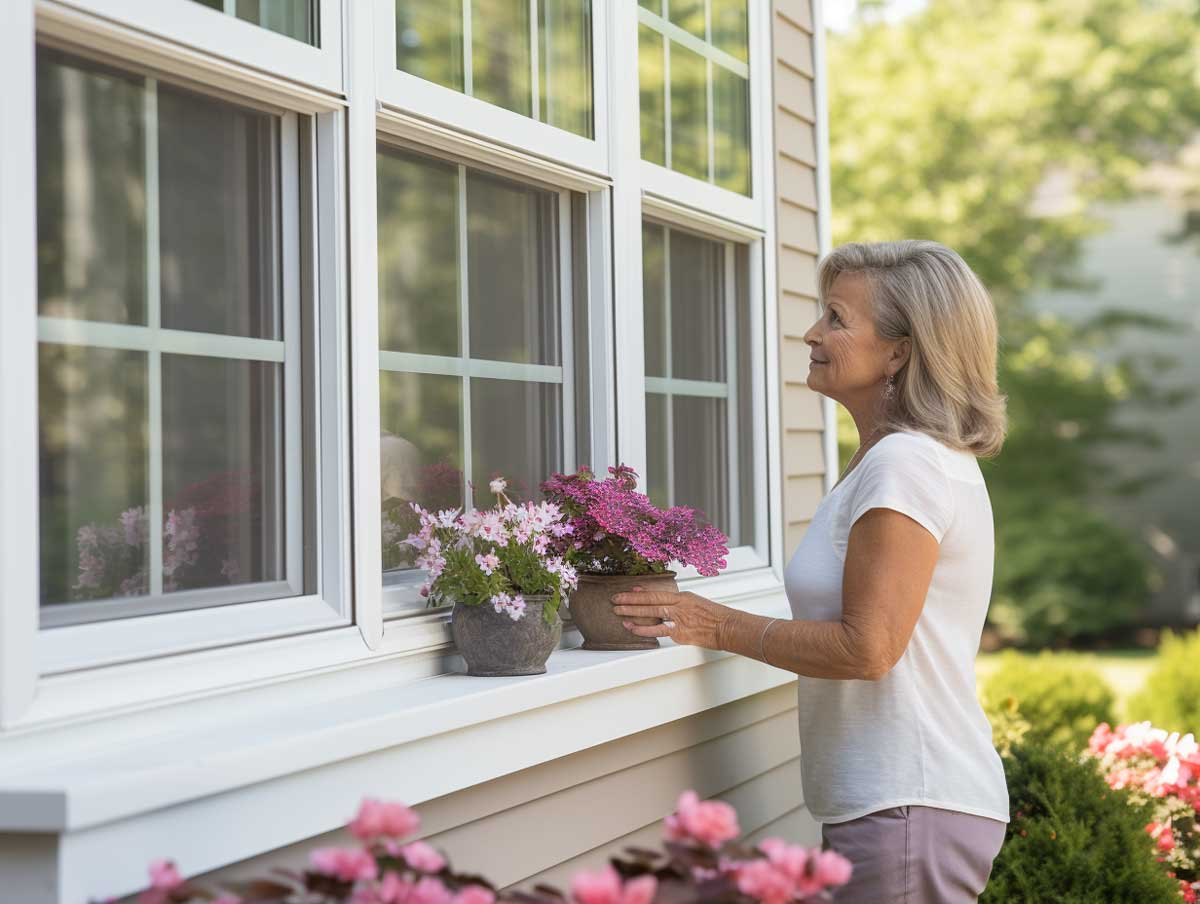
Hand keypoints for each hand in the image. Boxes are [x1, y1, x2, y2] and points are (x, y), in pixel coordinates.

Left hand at [611, 587, 731, 649]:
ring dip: (633, 613)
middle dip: (631, 601)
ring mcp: (679, 619)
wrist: (727, 627)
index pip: (658, 592)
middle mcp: (680, 606)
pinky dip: (644, 629)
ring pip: (652, 613)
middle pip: (651, 601)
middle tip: (616, 599)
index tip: (629, 591)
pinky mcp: (680, 633)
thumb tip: (664, 605)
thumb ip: (679, 604)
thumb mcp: (696, 603)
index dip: (641, 592)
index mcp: (683, 597)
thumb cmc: (714, 617)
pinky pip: (658, 631)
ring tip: (618, 613)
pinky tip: (633, 629)